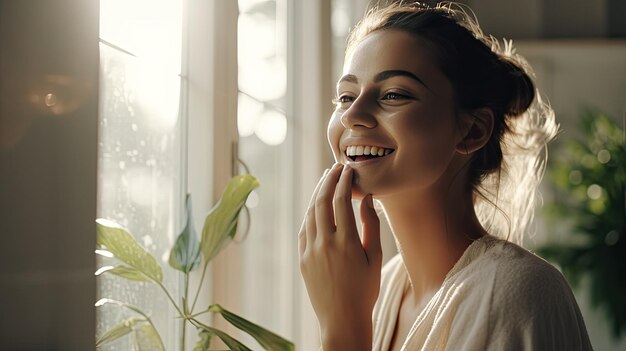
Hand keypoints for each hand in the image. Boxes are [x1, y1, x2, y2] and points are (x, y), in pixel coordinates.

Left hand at [298, 163, 381, 349]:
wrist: (342, 319)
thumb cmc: (365, 290)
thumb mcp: (375, 257)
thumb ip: (370, 225)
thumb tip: (366, 198)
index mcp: (347, 242)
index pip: (342, 201)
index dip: (344, 181)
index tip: (348, 169)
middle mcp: (325, 244)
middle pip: (322, 201)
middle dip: (328, 180)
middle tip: (335, 167)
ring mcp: (310, 251)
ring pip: (310, 213)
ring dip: (317, 194)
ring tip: (326, 181)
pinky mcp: (302, 259)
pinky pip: (304, 229)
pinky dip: (310, 213)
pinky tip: (316, 205)